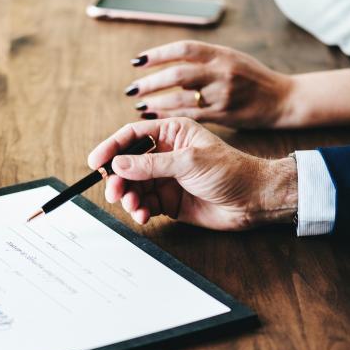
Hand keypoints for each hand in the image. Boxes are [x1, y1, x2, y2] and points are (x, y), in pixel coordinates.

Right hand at [87, 118, 296, 230]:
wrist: (253, 200)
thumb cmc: (230, 171)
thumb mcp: (189, 162)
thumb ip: (151, 165)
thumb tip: (118, 163)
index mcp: (172, 133)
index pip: (132, 136)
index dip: (111, 147)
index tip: (96, 162)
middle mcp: (166, 154)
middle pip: (128, 164)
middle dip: (118, 179)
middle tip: (114, 193)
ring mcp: (166, 178)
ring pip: (134, 186)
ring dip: (128, 197)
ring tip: (133, 206)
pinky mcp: (169, 200)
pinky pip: (145, 204)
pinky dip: (139, 210)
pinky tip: (143, 215)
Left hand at [127, 40, 349, 128]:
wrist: (282, 99)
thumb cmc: (253, 78)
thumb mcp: (231, 59)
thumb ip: (204, 60)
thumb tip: (170, 64)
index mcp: (221, 54)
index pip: (183, 50)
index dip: (158, 55)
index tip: (137, 62)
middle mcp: (221, 72)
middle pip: (178, 74)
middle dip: (150, 82)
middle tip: (131, 89)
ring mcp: (223, 95)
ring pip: (182, 98)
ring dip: (157, 101)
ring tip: (140, 105)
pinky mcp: (224, 115)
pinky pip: (191, 116)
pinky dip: (170, 116)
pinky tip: (156, 116)